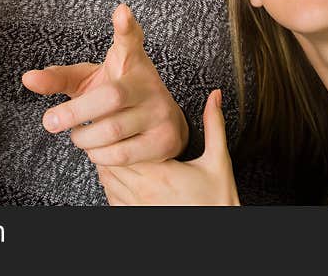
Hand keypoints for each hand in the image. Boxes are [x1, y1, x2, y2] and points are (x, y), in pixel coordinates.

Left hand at [21, 3, 188, 164]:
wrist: (160, 124)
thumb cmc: (116, 98)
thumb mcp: (88, 81)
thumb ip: (59, 78)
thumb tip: (26, 78)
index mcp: (130, 60)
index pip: (130, 39)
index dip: (126, 26)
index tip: (121, 12)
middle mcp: (149, 83)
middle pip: (109, 97)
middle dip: (75, 112)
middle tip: (50, 121)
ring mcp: (160, 111)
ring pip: (111, 131)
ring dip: (84, 139)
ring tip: (79, 136)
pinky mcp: (165, 140)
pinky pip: (121, 155)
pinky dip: (100, 156)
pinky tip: (97, 150)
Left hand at [97, 89, 239, 204]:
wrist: (221, 232)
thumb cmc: (218, 202)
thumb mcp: (218, 161)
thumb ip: (214, 126)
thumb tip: (214, 96)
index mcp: (160, 174)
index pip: (124, 146)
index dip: (118, 129)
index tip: (121, 115)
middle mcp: (143, 192)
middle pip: (110, 161)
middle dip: (109, 143)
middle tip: (111, 125)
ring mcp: (137, 207)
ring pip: (107, 180)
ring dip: (106, 163)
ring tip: (112, 146)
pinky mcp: (136, 218)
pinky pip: (111, 199)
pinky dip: (110, 184)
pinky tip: (119, 173)